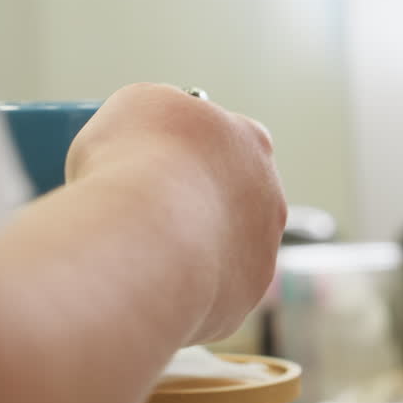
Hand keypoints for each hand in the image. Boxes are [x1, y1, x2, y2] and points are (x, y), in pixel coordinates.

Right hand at [65, 83, 285, 342]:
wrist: (142, 237)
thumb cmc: (131, 164)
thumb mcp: (133, 106)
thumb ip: (156, 114)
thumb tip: (153, 135)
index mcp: (249, 140)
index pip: (225, 141)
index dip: (187, 153)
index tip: (154, 163)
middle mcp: (270, 194)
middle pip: (233, 198)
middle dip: (196, 205)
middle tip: (147, 213)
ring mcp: (263, 248)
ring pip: (226, 249)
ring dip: (193, 250)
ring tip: (143, 253)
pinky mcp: (246, 295)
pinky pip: (213, 292)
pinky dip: (184, 290)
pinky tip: (150, 285)